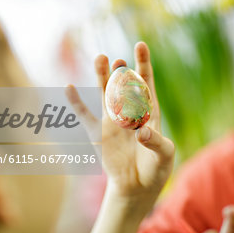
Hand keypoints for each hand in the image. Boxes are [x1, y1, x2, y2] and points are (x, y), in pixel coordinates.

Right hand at [66, 42, 174, 207]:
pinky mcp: (98, 134)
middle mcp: (129, 113)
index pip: (146, 84)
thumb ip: (155, 141)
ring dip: (101, 78)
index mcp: (149, 113)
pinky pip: (85, 116)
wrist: (138, 187)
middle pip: (124, 86)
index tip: (140, 45)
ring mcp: (112, 122)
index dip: (143, 64)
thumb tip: (141, 132)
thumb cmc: (156, 169)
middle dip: (122, 72)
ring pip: (104, 94)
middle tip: (118, 60)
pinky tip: (69, 87)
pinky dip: (76, 103)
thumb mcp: (164, 155)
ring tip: (100, 58)